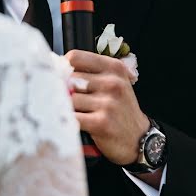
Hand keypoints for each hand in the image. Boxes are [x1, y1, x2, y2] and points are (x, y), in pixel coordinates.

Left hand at [67, 50, 149, 165]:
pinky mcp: (101, 123)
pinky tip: (71, 122)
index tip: (60, 76)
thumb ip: (90, 73)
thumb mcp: (113, 83)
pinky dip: (67, 120)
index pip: (75, 57)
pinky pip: (72, 117)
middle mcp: (112, 83)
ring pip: (69, 98)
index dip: (62, 66)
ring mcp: (108, 103)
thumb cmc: (120, 109)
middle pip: (69, 79)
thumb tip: (56, 69)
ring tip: (73, 112)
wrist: (139, 139)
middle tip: (66, 98)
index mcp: (114, 68)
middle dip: (63, 90)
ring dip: (66, 107)